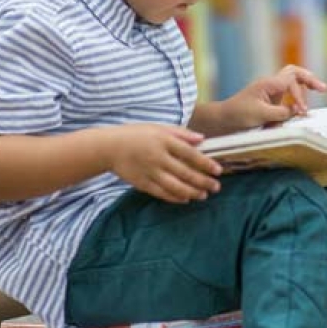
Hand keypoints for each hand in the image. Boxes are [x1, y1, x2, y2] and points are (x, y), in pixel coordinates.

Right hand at [103, 124, 221, 203]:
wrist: (109, 147)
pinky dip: (175, 197)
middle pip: (185, 172)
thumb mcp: (159, 128)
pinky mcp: (142, 183)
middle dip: (203, 181)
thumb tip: (202, 138)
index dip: (205, 163)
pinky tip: (186, 199)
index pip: (190, 154)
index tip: (218, 171)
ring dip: (192, 192)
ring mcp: (149, 172)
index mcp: (164, 141)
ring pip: (175, 186)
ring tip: (204, 195)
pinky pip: (161, 193)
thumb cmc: (137, 135)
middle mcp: (158, 157)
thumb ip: (182, 133)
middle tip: (216, 187)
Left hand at [225, 65, 326, 129]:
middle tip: (323, 88)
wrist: (222, 119)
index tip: (302, 111)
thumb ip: (282, 112)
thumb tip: (298, 111)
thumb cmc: (238, 115)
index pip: (292, 81)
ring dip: (303, 86)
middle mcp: (271, 85)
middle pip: (294, 73)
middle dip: (309, 78)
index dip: (301, 95)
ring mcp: (270, 92)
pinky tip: (301, 105)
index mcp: (269, 84)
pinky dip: (295, 96)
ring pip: (291, 81)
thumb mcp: (261, 115)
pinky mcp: (269, 101)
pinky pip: (286, 94)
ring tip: (318, 89)